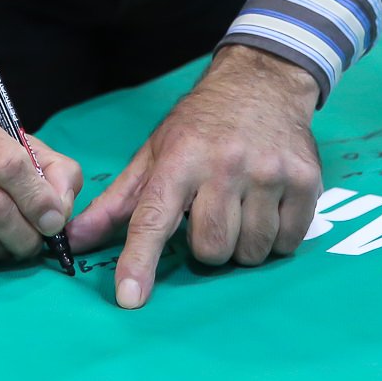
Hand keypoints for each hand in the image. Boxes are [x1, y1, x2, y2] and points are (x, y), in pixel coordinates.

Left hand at [68, 43, 321, 308]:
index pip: (155, 218)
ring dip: (242, 243)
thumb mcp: (154, 153)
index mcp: (181, 158)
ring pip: (250, 251)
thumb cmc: (199, 125)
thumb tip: (75, 240)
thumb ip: (117, 202)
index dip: (140, 261)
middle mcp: (226, 164)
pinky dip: (276, 237)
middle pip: (210, 247)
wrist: (262, 83)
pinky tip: (268, 206)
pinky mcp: (306, 181)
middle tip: (210, 215)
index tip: (129, 297)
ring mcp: (270, 173)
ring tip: (240, 208)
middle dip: (207, 243)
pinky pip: (287, 242)